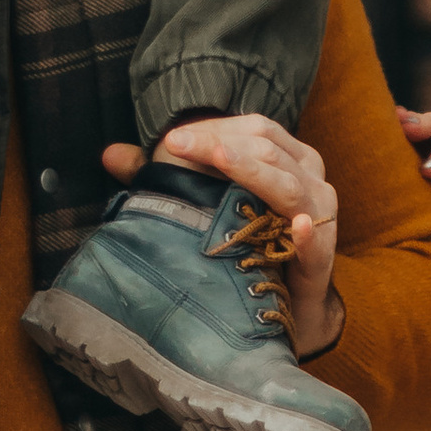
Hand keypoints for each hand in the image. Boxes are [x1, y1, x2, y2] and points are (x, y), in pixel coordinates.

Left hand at [103, 114, 342, 353]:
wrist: (290, 301)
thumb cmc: (248, 241)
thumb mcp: (207, 203)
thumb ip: (162, 177)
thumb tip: (108, 154)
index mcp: (286, 155)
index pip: (253, 128)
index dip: (213, 129)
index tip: (171, 139)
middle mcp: (308, 174)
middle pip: (267, 147)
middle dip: (220, 143)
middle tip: (176, 145)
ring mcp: (319, 212)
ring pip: (287, 182)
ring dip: (252, 170)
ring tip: (220, 159)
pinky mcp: (322, 252)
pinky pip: (315, 238)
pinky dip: (305, 231)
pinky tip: (296, 226)